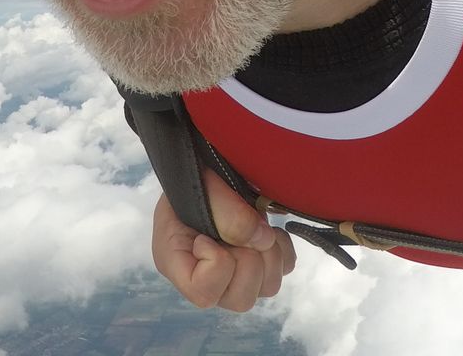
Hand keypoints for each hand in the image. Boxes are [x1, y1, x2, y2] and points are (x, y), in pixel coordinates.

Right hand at [152, 170, 295, 310]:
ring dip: (270, 254)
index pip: (203, 293)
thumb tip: (263, 240)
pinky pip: (285, 270)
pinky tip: (268, 228)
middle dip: (249, 259)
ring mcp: (234, 275)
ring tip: (257, 227)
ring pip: (268, 288)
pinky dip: (283, 248)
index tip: (208, 234)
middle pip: (241, 299)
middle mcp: (205, 277)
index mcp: (176, 263)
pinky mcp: (259, 264)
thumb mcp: (203, 184)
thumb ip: (226, 211)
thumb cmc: (195, 173)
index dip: (217, 263)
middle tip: (241, 229)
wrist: (205, 162)